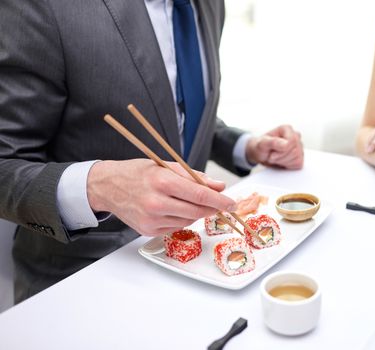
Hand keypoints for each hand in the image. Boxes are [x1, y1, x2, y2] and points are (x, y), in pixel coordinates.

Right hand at [87, 159, 236, 235]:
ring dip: (196, 212)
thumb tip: (219, 186)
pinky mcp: (147, 230)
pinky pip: (175, 227)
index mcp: (162, 182)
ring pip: (188, 220)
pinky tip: (174, 208)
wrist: (107, 186)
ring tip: (188, 200)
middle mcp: (156, 203)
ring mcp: (151, 219)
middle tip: (220, 203)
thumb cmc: (137, 173)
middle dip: (212, 208)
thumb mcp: (166, 166)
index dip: (220, 200)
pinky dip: (181, 219)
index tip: (231, 203)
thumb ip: (195, 177)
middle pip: (197, 211)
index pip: (200, 194)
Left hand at [245, 125, 303, 169]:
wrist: (261, 154)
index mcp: (287, 129)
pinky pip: (298, 164)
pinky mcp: (300, 156)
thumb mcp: (262, 144)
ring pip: (297, 158)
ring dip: (283, 162)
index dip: (281, 151)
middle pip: (295, 151)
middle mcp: (295, 136)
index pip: (292, 141)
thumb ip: (272, 142)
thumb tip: (285, 144)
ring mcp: (299, 146)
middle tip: (272, 156)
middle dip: (281, 157)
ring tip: (276, 158)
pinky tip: (281, 161)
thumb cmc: (261, 147)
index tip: (272, 154)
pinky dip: (288, 166)